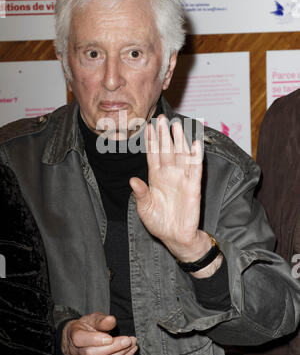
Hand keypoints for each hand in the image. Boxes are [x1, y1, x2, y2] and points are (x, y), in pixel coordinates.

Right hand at [61, 312, 137, 354]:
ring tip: (132, 344)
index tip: (110, 337)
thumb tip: (111, 320)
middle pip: (92, 354)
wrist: (81, 339)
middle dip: (112, 348)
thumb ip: (102, 320)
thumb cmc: (87, 327)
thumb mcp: (93, 318)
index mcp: (75, 335)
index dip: (95, 340)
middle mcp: (77, 352)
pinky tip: (130, 351)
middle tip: (128, 340)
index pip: (80, 339)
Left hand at [130, 115, 210, 262]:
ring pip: (181, 155)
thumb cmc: (159, 222)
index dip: (150, 140)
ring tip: (177, 125)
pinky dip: (195, 156)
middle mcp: (169, 174)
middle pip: (167, 149)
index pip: (152, 154)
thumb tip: (132, 181)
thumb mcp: (145, 208)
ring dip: (179, 140)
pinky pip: (195, 169)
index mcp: (155, 177)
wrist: (175, 237)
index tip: (147, 126)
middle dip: (164, 134)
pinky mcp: (193, 187)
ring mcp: (182, 179)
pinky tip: (195, 143)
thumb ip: (140, 194)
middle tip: (162, 118)